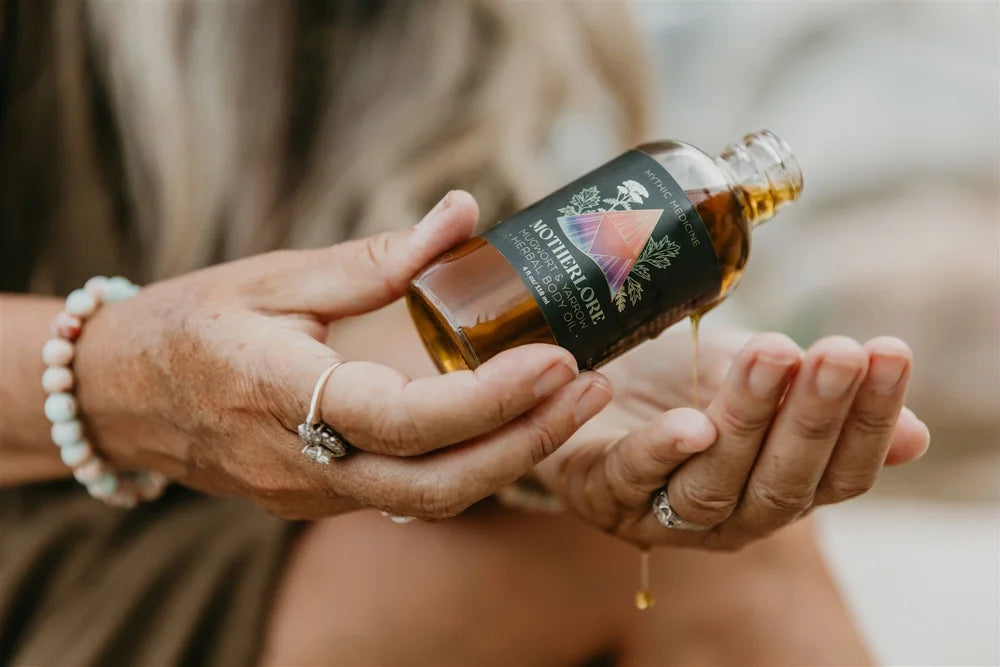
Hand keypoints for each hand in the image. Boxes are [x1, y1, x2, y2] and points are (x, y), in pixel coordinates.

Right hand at [76, 191, 611, 518]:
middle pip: (438, 483)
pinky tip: (517, 422)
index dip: (487, 400)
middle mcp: (302, 464)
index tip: (554, 358)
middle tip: (593, 385)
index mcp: (280, 395)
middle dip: (528, 441)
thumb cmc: (192, 325)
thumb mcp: (274, 276)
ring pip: (433, 500)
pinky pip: (412, 494)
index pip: (403, 418)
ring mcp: (312, 496)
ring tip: (575, 401)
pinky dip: (474, 463)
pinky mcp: (323, 500)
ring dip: (513, 456)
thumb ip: (374, 259)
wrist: (122, 398)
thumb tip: (464, 215)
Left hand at [536, 328, 929, 549]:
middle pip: (781, 481)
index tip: (889, 352)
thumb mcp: (754, 381)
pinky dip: (661, 451)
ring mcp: (661, 514)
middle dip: (815, 416)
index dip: (868, 419)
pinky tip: (691, 424)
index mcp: (775, 492)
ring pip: (714, 481)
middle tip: (840, 352)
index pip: (838, 474)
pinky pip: (633, 478)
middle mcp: (727, 516)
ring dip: (748, 418)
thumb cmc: (680, 381)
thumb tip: (916, 434)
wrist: (590, 373)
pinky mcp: (600, 493)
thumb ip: (813, 400)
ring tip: (773, 355)